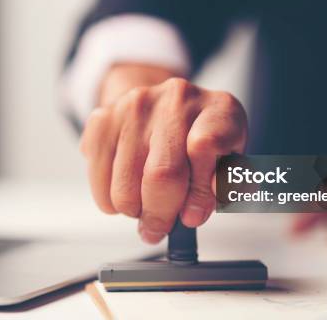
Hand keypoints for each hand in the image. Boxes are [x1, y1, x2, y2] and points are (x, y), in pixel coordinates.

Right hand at [80, 65, 247, 243]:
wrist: (163, 105)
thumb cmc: (199, 137)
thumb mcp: (227, 160)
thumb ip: (220, 186)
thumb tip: (193, 212)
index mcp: (218, 108)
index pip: (206, 146)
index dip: (199, 192)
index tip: (193, 216)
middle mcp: (177, 99)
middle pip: (162, 173)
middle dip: (160, 215)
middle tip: (160, 227)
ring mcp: (136, 105)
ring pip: (126, 185)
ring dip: (134, 209)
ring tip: (145, 204)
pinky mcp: (103, 118)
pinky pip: (99, 179)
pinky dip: (109, 200)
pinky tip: (126, 191)